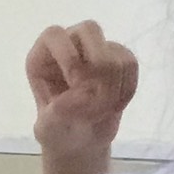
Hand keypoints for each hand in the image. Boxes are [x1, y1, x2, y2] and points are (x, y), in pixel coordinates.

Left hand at [27, 22, 138, 154]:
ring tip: (103, 112)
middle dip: (99, 62)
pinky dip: (127, 88)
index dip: (67, 54)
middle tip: (99, 92)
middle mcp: (70, 46)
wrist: (81, 144)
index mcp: (43, 56)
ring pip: (114, 50)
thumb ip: (57, 113)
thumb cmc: (58, 132)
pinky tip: (116, 107)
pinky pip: (130, 64)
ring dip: (114, 85)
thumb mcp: (48, 129)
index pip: (54, 35)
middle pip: (89, 29)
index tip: (74, 83)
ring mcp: (96, 50)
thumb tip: (76, 95)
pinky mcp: (118, 60)